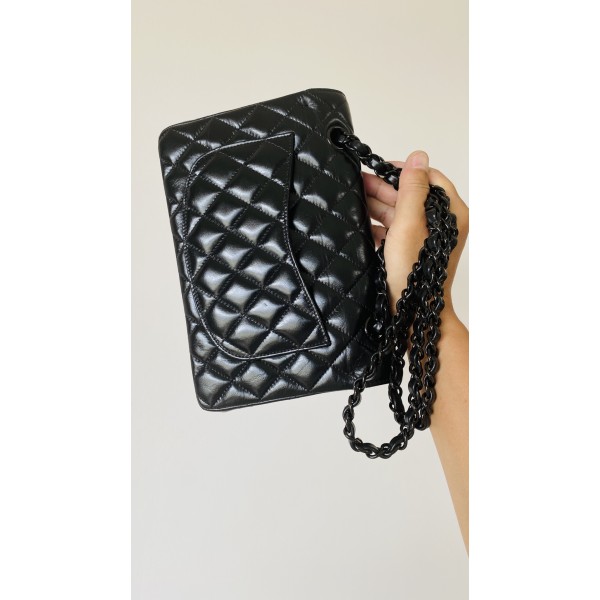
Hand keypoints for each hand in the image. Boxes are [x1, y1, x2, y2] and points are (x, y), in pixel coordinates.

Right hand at [363, 150, 468, 317]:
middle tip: (361, 182)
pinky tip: (363, 224)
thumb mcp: (409, 224)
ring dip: (379, 206)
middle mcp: (443, 224)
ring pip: (402, 213)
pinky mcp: (415, 251)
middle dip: (386, 189)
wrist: (414, 312)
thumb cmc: (414, 272)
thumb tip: (418, 157)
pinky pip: (398, 231)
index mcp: (451, 214)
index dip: (404, 171)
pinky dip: (381, 227)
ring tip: (356, 199)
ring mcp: (428, 239)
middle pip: (413, 196)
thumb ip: (413, 189)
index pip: (429, 179)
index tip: (382, 168)